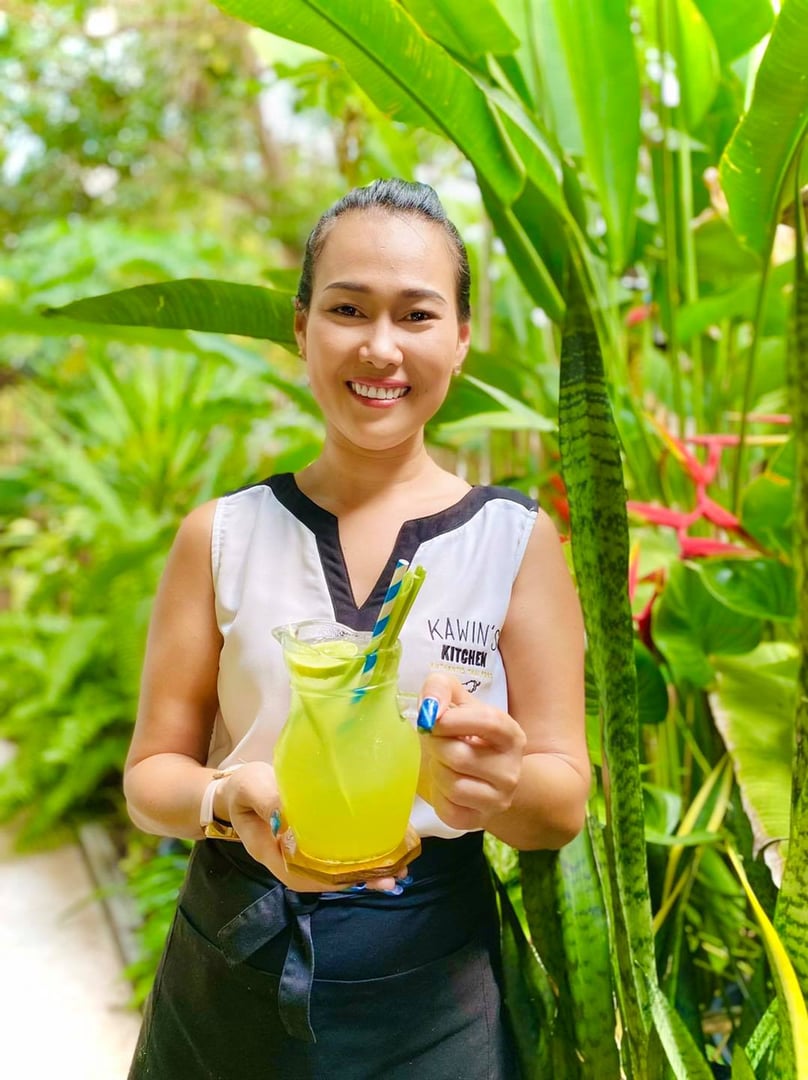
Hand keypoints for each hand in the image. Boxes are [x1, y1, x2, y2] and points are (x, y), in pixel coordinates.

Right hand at [217, 762, 402, 892]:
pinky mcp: (317, 844)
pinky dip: (365, 855)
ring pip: (339, 871)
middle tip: (395, 873)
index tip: (365, 873)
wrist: (242, 789)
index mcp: (277, 856)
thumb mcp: (251, 788)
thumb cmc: (246, 788)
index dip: (339, 878)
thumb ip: (266, 800)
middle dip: (363, 877)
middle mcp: (295, 863)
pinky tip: (390, 851)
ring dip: (370, 870)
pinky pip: (341, 856)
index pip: (310, 876)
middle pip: (330, 879)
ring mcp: (307, 856)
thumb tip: (286, 816)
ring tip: (400, 868)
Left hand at [417, 674, 526, 831]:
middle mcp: (511, 769)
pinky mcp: (479, 821)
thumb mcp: (456, 700)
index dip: (453, 720)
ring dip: (437, 770)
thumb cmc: (464, 731)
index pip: (488, 722)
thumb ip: (440, 688)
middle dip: (436, 746)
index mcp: (511, 734)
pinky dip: (438, 796)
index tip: (431, 719)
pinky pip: (449, 810)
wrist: (478, 772)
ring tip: (442, 762)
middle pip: (460, 756)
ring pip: (453, 785)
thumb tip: (430, 709)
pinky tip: (445, 785)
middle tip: (434, 741)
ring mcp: (499, 799)